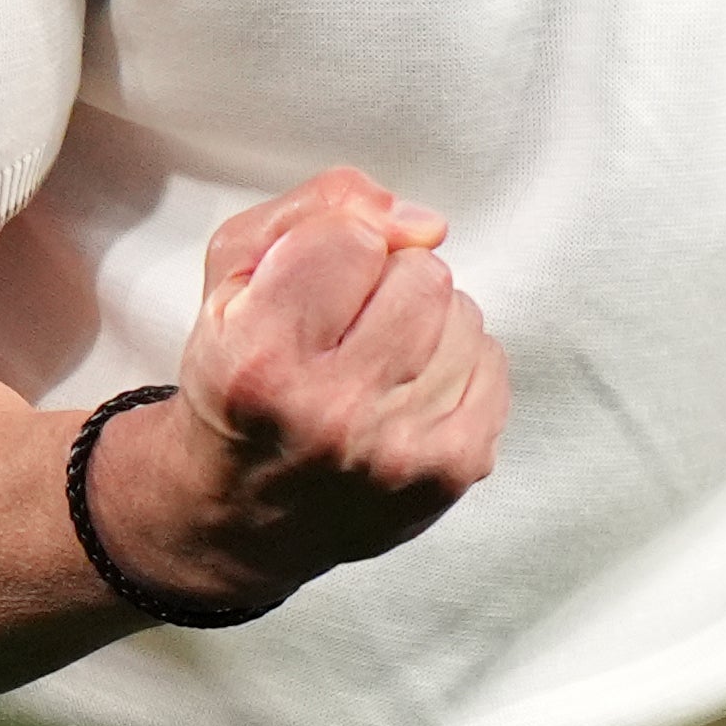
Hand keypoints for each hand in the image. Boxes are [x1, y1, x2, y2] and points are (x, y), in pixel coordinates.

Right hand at [91, 167, 506, 617]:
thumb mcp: (233, 275)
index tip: (315, 283)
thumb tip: (420, 222)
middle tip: (345, 327)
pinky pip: (492, 360)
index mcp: (259, 359)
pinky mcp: (454, 470)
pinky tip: (406, 390)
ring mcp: (400, 450)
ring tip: (375, 362)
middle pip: (422, 272)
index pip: (353, 238)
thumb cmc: (238, 380)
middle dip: (387, 281)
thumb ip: (314, 209)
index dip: (337, 245)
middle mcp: (332, 413)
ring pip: (462, 313)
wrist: (244, 516)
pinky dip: (455, 363)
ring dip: (425, 323)